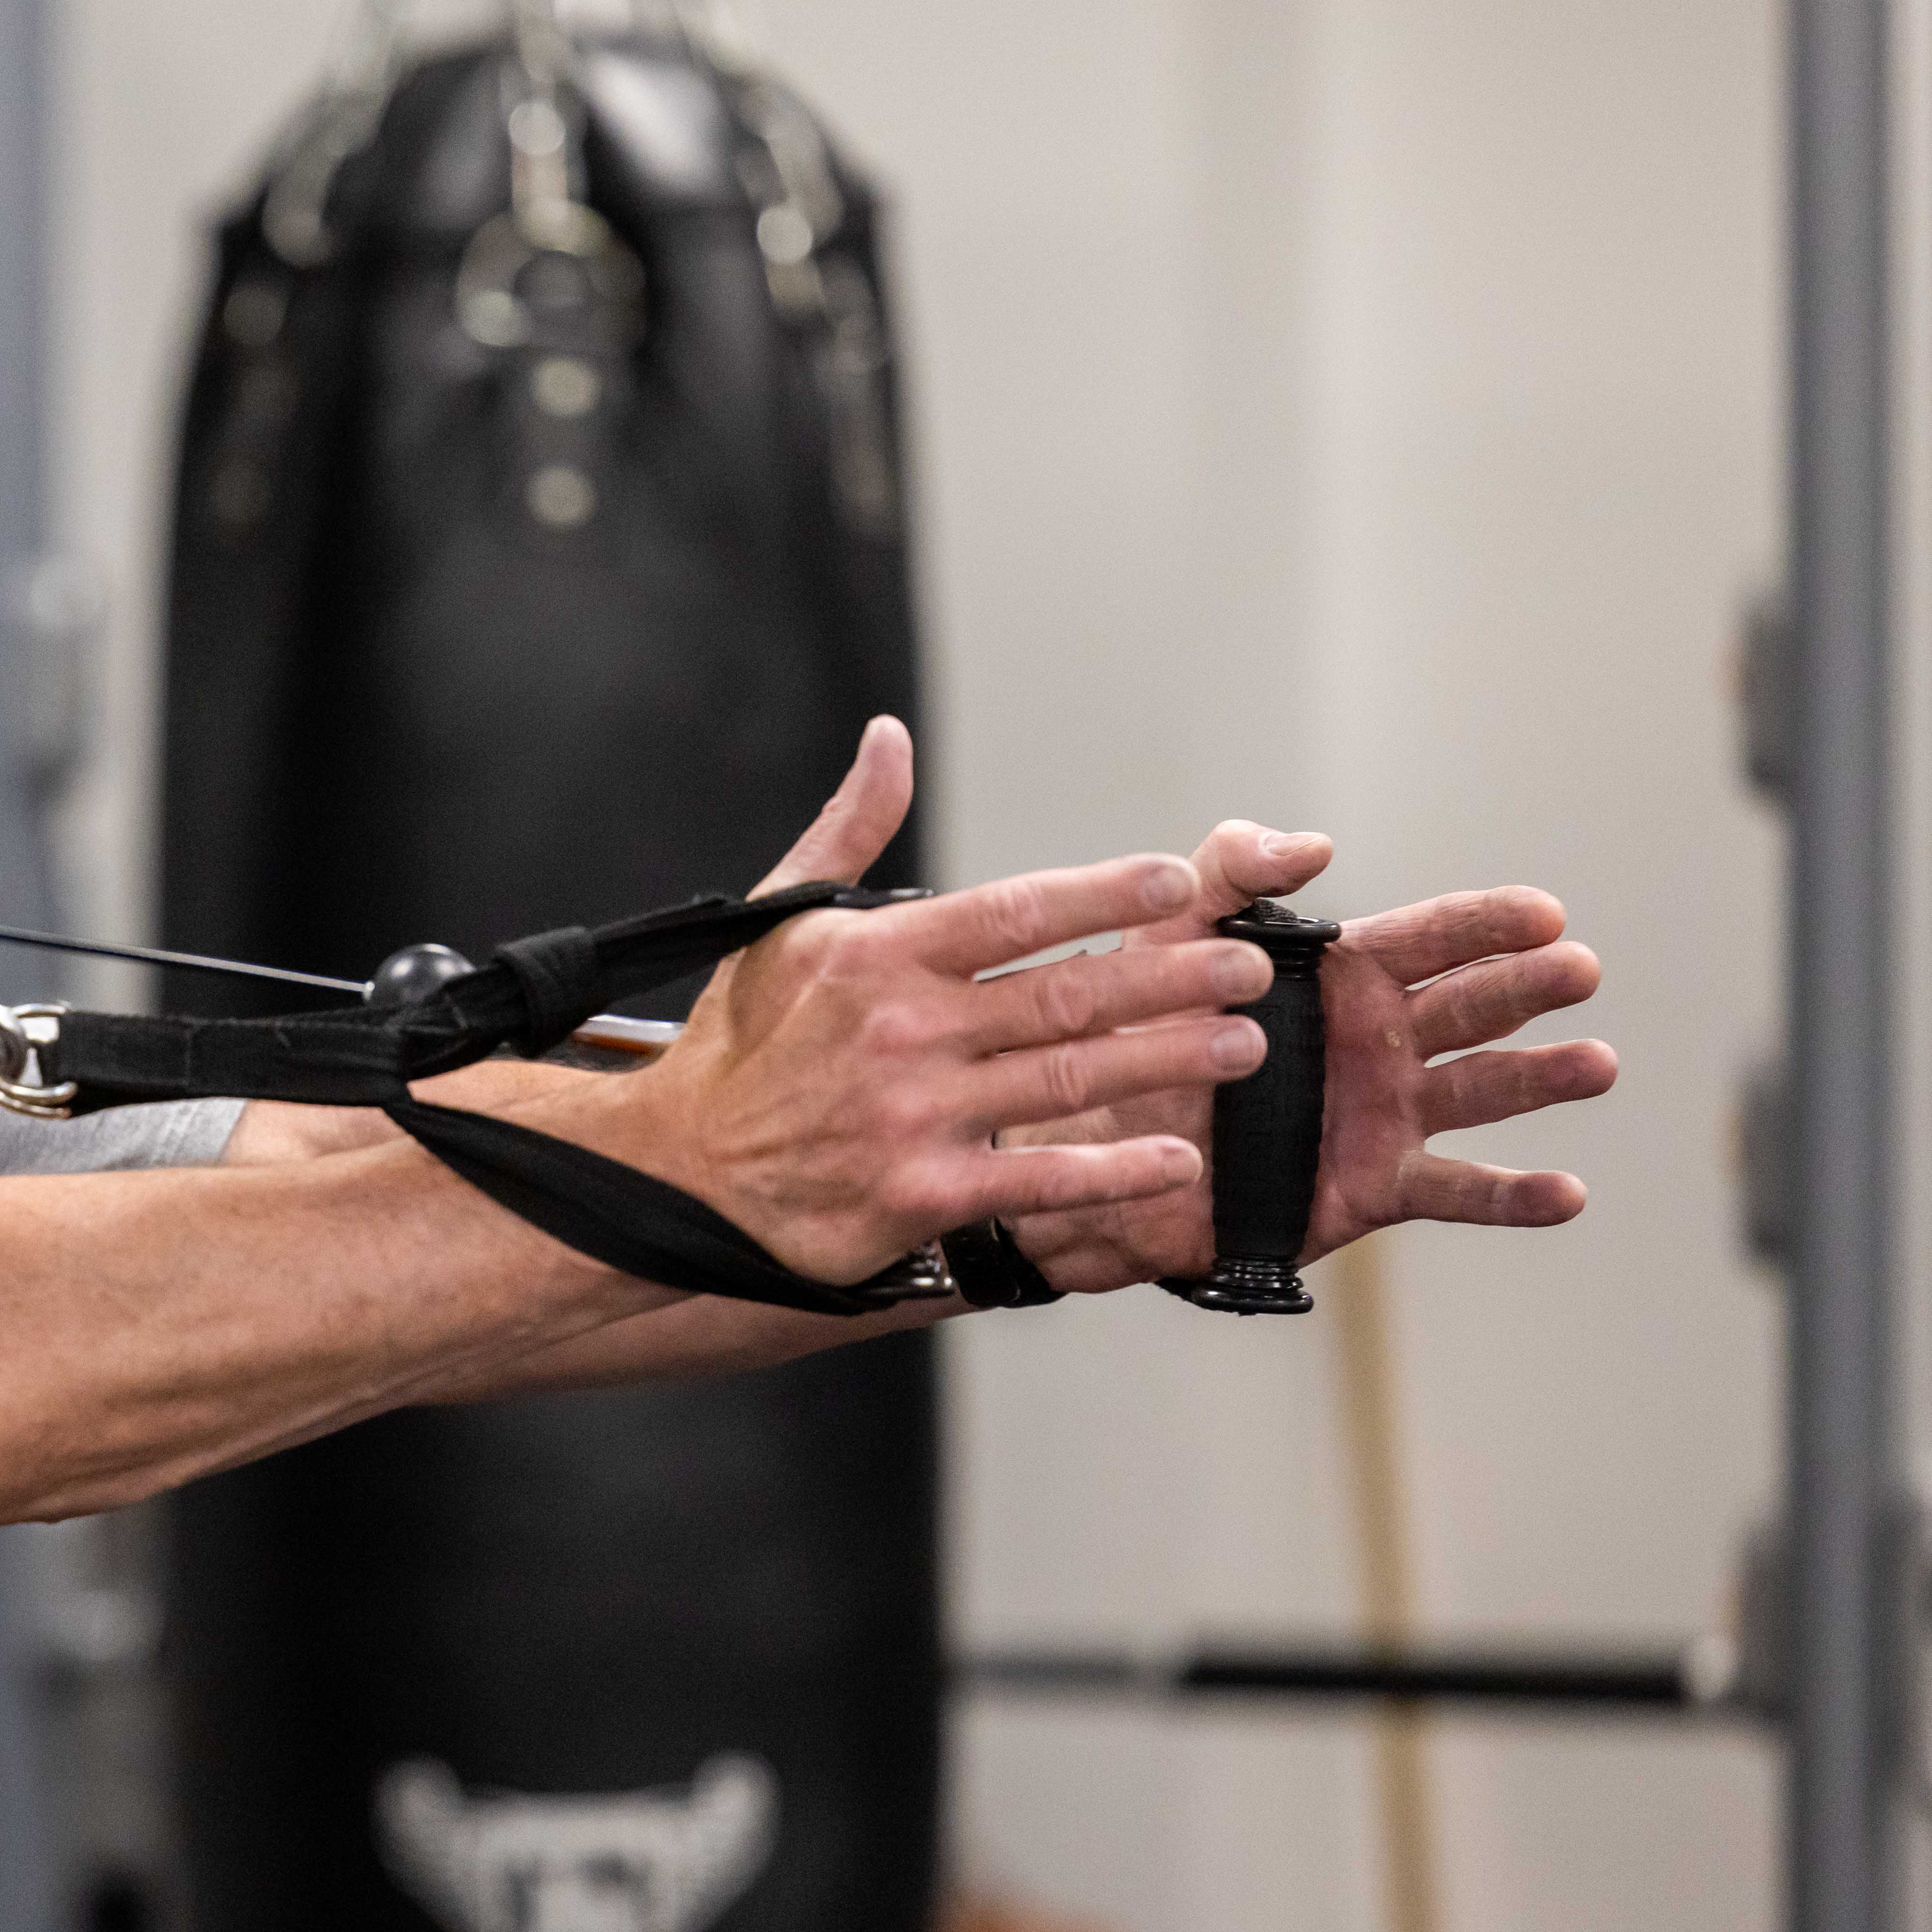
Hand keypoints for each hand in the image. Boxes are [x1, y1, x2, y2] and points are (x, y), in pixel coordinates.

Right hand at [608, 719, 1269, 1285]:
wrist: (680, 1175)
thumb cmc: (740, 1044)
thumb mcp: (781, 924)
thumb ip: (851, 830)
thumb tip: (889, 738)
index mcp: (876, 957)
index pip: (1013, 911)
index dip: (1104, 893)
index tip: (1177, 881)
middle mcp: (902, 1030)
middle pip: (1067, 994)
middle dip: (1173, 977)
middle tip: (1251, 967)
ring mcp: (913, 1114)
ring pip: (1070, 1079)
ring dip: (1169, 1057)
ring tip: (1244, 1039)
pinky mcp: (918, 1193)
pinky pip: (1037, 1180)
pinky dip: (1114, 1170)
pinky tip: (1179, 1157)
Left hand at [1006, 820, 1616, 1292]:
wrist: (1098, 1147)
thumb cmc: (1136, 1031)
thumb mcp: (1170, 935)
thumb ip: (1230, 872)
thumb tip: (1312, 844)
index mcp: (1346, 979)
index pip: (1433, 937)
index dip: (1488, 922)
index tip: (1544, 911)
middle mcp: (1383, 1043)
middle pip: (1473, 1007)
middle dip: (1528, 986)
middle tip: (1578, 969)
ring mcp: (1388, 1116)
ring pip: (1483, 1091)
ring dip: (1543, 1077)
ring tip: (1596, 1062)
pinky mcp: (1376, 1189)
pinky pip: (1457, 1190)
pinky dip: (1513, 1194)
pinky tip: (1569, 1192)